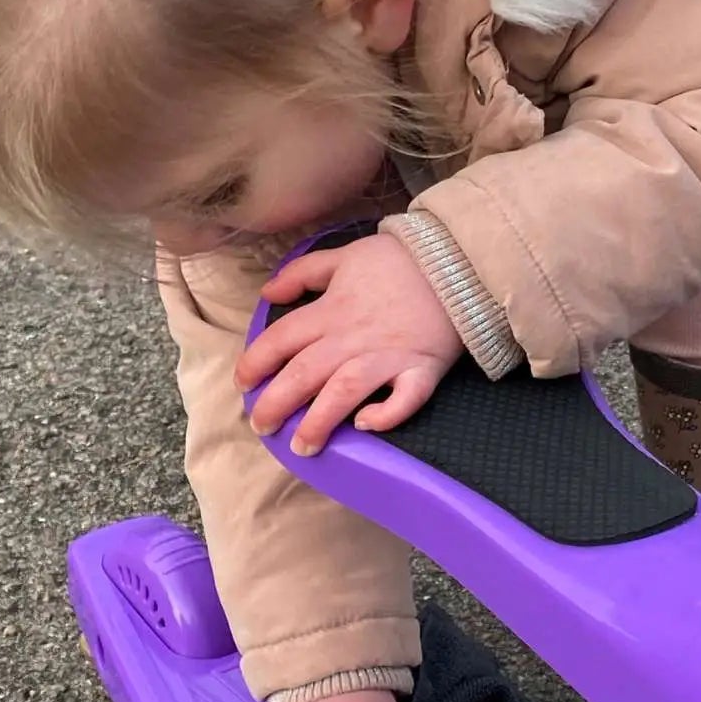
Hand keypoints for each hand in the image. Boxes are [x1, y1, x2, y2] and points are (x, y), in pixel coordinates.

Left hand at [237, 234, 463, 451]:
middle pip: (304, 373)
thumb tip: (268, 293)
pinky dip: (386, 414)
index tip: (243, 384)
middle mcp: (353, 337)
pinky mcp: (422, 369)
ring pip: (344, 391)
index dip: (256, 363)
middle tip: (262, 427)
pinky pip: (406, 399)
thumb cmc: (399, 260)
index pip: (281, 339)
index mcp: (331, 310)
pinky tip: (367, 425)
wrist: (457, 260)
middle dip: (277, 403)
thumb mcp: (344, 255)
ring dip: (320, 420)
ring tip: (304, 446)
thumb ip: (303, 273)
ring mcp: (389, 356)